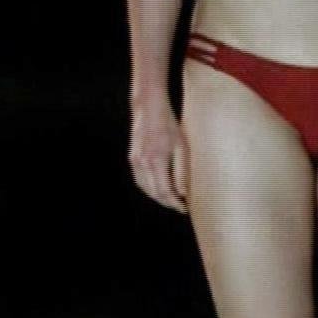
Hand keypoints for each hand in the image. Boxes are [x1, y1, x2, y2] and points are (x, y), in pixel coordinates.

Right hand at [130, 97, 189, 213]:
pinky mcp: (132, 159)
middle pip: (155, 194)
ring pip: (146, 189)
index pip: (166, 192)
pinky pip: (140, 181)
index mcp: (156, 161)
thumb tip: (183, 193)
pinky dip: (149, 189)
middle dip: (168, 203)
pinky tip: (158, 188)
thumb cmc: (169, 126)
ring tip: (171, 200)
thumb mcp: (182, 147)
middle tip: (180, 206)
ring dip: (158, 198)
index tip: (185, 209)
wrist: (149, 109)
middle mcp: (143, 164)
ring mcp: (135, 162)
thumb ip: (182, 172)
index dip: (175, 203)